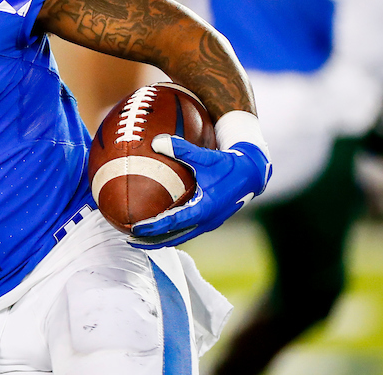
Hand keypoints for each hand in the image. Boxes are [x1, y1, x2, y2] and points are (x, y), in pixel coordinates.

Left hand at [129, 135, 269, 248]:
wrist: (253, 174)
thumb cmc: (228, 164)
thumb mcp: (206, 156)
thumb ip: (182, 149)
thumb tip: (156, 141)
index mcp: (205, 209)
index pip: (173, 222)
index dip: (153, 227)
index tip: (134, 228)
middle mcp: (206, 221)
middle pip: (174, 237)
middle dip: (152, 241)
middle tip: (129, 240)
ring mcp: (209, 223)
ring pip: (181, 237)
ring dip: (161, 239)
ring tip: (140, 239)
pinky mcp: (210, 220)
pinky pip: (187, 230)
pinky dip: (171, 232)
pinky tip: (159, 225)